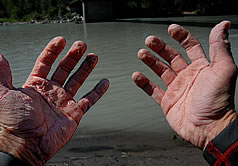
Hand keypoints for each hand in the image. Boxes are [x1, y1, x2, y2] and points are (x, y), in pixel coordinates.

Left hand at [0, 37, 108, 165]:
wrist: (25, 145)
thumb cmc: (13, 122)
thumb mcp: (3, 93)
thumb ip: (2, 74)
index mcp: (35, 85)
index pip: (46, 62)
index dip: (53, 50)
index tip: (61, 40)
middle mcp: (51, 92)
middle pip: (65, 68)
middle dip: (73, 55)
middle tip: (81, 45)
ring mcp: (63, 102)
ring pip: (78, 81)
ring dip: (86, 68)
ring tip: (93, 56)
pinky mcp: (74, 113)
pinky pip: (89, 100)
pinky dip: (98, 91)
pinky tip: (104, 82)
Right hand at [132, 21, 237, 149]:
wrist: (209, 128)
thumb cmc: (219, 101)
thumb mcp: (224, 70)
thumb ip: (220, 47)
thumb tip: (222, 25)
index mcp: (201, 67)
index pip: (190, 46)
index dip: (181, 36)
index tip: (171, 29)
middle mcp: (188, 76)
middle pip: (171, 56)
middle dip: (160, 47)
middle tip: (149, 40)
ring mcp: (177, 88)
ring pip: (160, 71)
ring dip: (150, 61)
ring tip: (141, 53)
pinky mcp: (167, 101)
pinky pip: (153, 90)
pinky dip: (144, 83)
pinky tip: (137, 75)